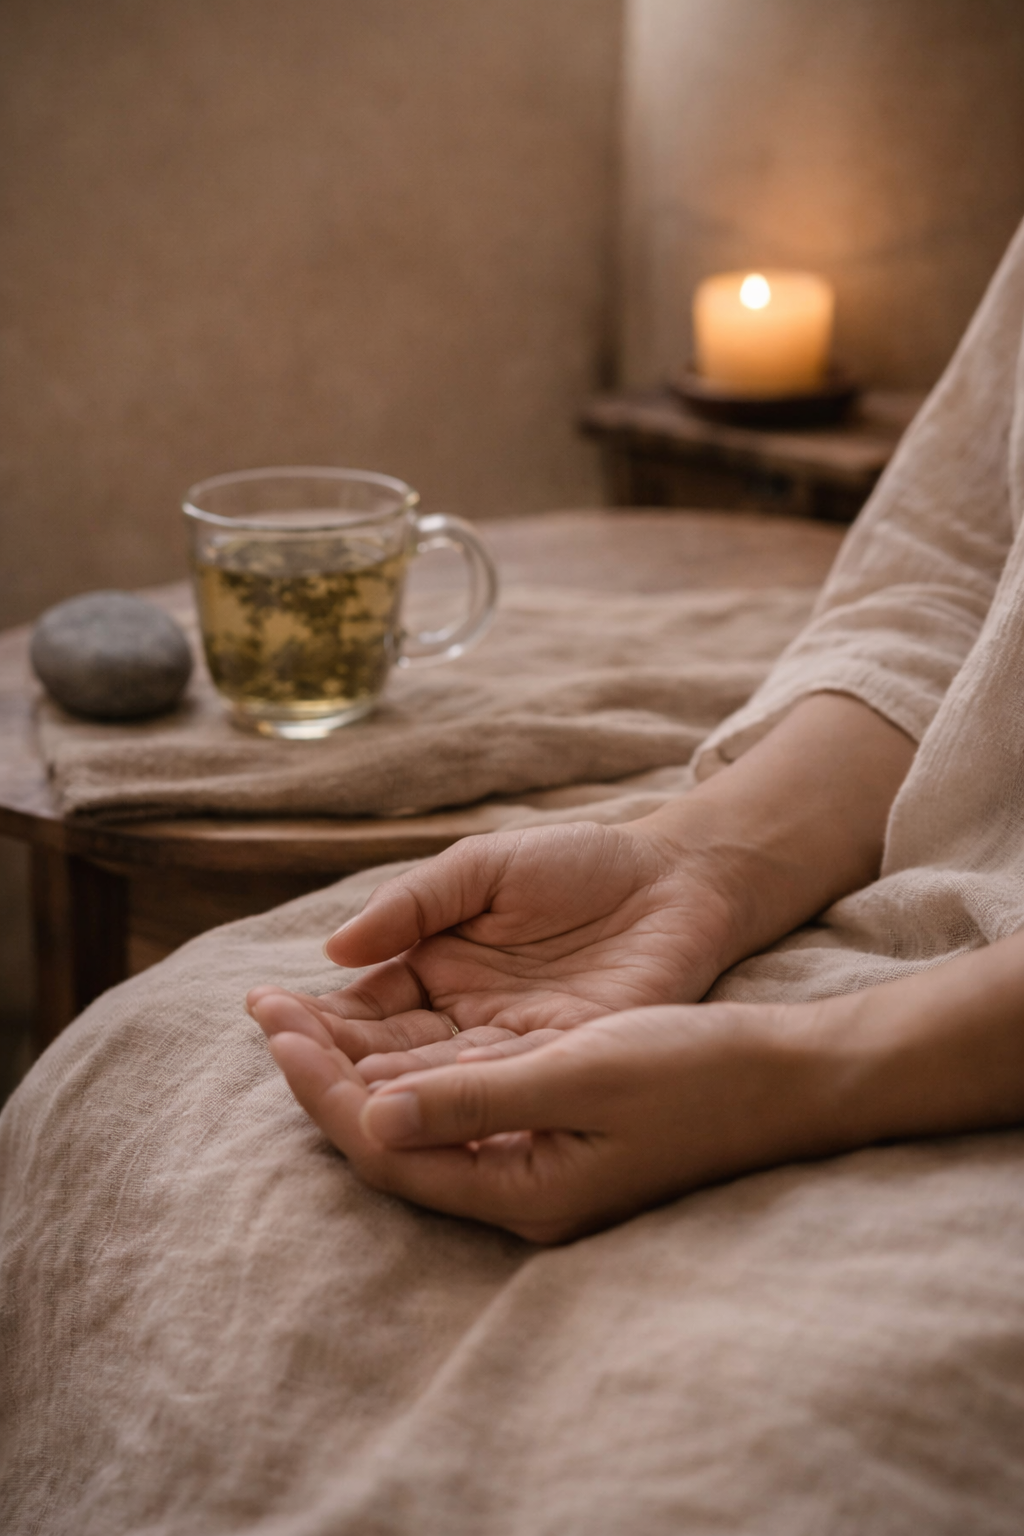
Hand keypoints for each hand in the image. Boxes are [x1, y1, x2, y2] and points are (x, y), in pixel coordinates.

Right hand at [247, 819, 742, 1083]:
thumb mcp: (483, 867)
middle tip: (283, 1053)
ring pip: (436, 1084)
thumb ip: (414, 903)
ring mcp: (515, 1051)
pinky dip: (459, 1094)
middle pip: (386, 1058)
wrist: (676, 876)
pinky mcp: (567, 1063)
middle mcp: (466, 1026)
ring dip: (383, 1087)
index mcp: (437, 976)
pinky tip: (416, 1095)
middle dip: (332, 1058)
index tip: (265, 1012)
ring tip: (332, 1082)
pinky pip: (505, 1086)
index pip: (361, 1012)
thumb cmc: (578, 863)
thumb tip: (334, 951)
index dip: (314, 1014)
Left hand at [258, 999, 832, 1241]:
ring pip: (416, 1121)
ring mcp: (533, 1164)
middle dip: (324, 1075)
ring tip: (301, 1014)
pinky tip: (383, 1030)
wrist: (785, 1078)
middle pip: (390, 1141)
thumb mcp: (584, 1073)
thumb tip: (374, 1118)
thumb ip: (479, 1099)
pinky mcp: (549, 1134)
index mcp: (520, 1189)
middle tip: (266, 1010)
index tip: (276, 1028)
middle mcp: (516, 1189)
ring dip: (358, 1067)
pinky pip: (452, 1106)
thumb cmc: (694, 1071)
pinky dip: (408, 1066)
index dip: (323, 1089)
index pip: (388, 1148)